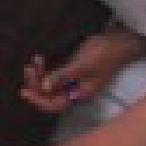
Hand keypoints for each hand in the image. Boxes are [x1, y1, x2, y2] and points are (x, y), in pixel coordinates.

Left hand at [17, 29, 145, 113]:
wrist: (119, 40)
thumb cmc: (104, 54)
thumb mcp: (81, 66)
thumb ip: (62, 77)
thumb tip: (43, 87)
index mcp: (80, 96)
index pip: (54, 105)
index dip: (38, 100)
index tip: (25, 91)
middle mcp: (76, 92)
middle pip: (50, 96)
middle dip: (36, 85)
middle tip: (27, 71)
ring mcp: (74, 81)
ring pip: (50, 85)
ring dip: (39, 76)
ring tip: (31, 64)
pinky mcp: (73, 71)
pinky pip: (54, 75)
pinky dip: (45, 69)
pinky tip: (38, 59)